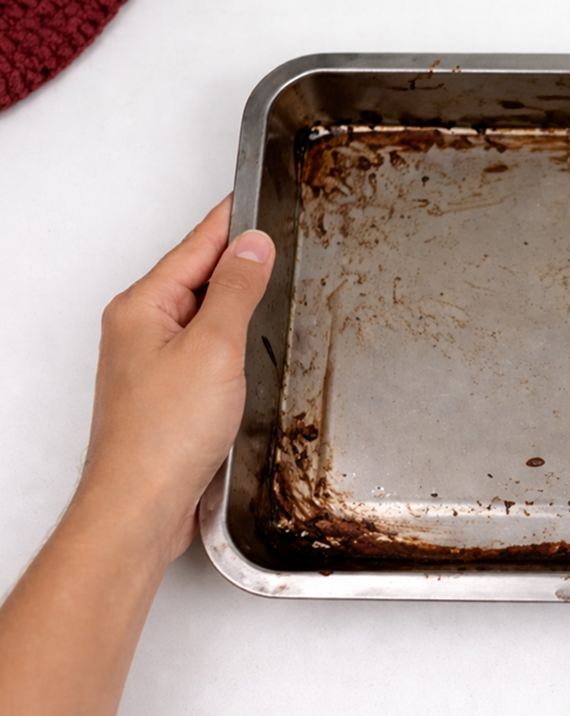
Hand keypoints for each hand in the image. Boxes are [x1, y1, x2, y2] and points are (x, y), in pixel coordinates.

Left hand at [77, 196, 274, 561]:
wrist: (141, 504)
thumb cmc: (164, 436)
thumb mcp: (214, 348)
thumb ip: (237, 292)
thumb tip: (253, 247)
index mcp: (142, 307)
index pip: (196, 246)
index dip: (231, 221)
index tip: (252, 195)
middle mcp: (139, 330)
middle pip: (196, 275)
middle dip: (234, 255)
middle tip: (268, 231)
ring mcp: (150, 363)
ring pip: (199, 313)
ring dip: (233, 298)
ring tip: (263, 276)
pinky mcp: (166, 394)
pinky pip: (202, 346)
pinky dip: (229, 336)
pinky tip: (247, 343)